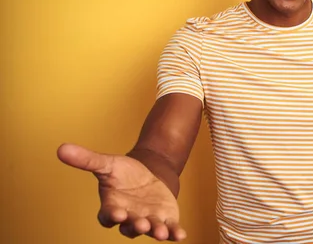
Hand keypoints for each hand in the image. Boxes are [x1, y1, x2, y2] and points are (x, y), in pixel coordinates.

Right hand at [57, 143, 186, 240]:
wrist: (149, 175)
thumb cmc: (124, 173)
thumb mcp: (108, 164)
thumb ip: (86, 160)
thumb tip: (60, 148)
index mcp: (112, 207)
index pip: (108, 216)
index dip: (111, 216)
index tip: (116, 214)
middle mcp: (129, 218)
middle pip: (129, 227)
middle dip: (136, 226)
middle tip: (141, 224)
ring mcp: (147, 221)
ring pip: (150, 230)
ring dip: (156, 232)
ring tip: (161, 233)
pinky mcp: (165, 220)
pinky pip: (170, 230)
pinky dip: (175, 233)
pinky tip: (181, 236)